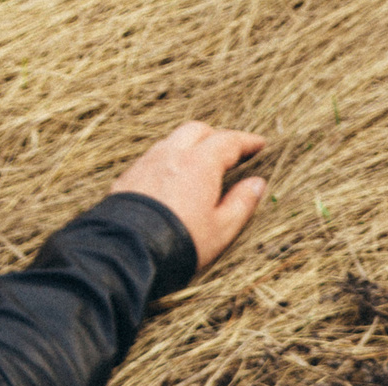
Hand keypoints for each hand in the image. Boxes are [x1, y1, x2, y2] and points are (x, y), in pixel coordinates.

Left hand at [109, 121, 268, 273]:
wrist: (130, 253)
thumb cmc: (181, 242)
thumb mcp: (221, 229)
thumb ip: (241, 203)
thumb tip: (257, 184)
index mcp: (200, 164)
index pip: (228, 141)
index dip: (246, 141)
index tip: (259, 144)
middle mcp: (171, 155)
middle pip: (196, 130)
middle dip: (215, 136)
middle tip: (228, 151)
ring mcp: (146, 164)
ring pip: (171, 142)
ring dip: (188, 146)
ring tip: (199, 163)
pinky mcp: (128, 177)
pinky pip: (152, 159)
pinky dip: (167, 161)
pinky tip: (170, 179)